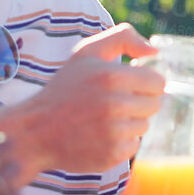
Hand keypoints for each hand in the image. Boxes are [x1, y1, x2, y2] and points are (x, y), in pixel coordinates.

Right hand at [0, 24, 164, 173]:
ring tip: (102, 119)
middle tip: (111, 102)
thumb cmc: (64, 89)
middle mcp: (115, 106)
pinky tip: (99, 135)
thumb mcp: (86, 53)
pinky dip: (121, 142)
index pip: (158, 83)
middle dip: (137, 101)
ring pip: (144, 125)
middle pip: (154, 105)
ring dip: (129, 122)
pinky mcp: (112, 155)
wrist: (35, 131)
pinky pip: (134, 146)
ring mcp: (114, 133)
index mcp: (112, 77)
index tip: (129, 84)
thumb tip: (154, 52)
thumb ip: (123, 38)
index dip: (145, 82)